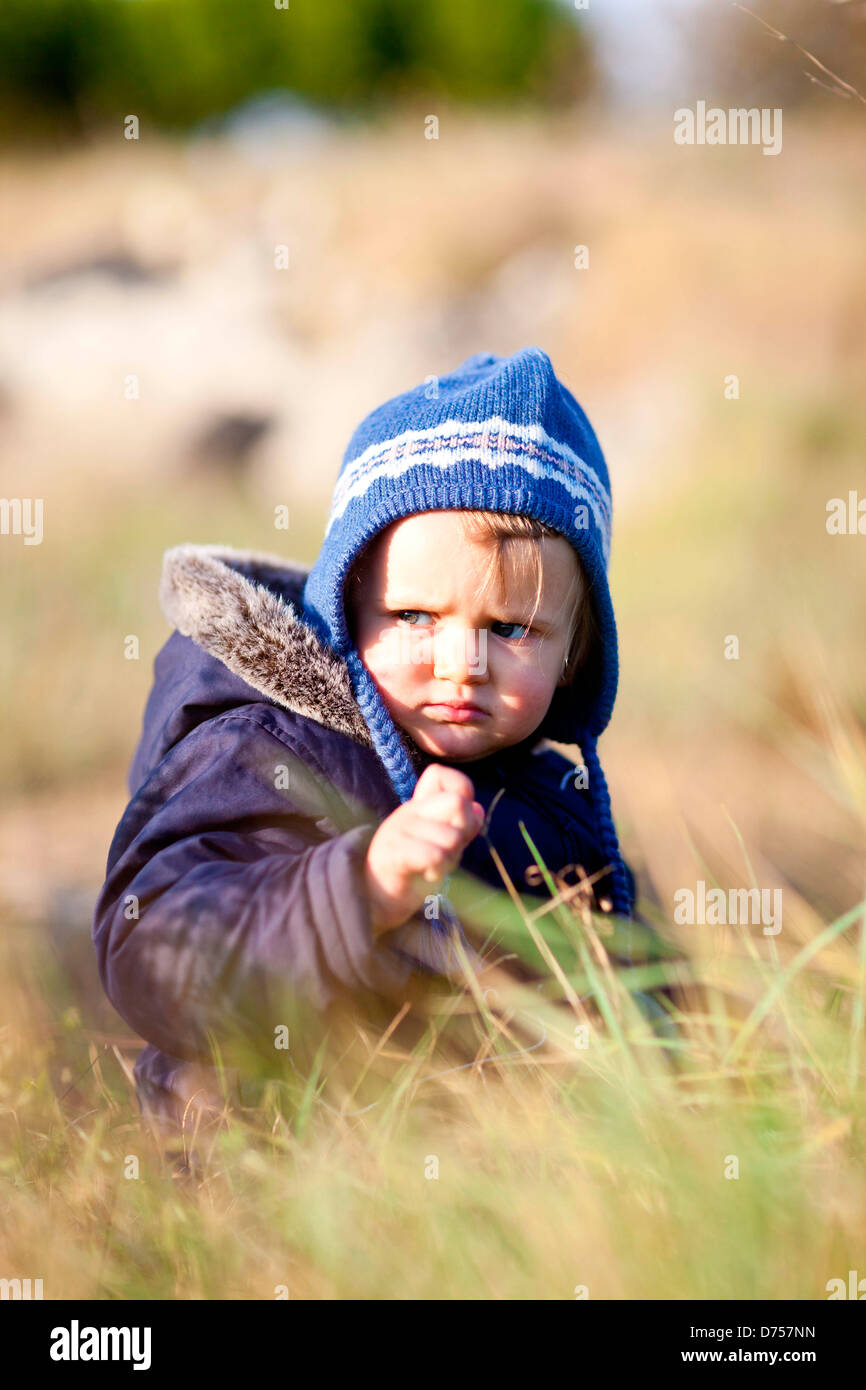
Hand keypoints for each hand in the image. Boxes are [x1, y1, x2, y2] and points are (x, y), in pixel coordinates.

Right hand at [363, 763, 484, 936]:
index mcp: (421, 803)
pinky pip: (433, 855)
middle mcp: (409, 810)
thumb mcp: (444, 844)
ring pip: (451, 837)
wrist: (376, 899)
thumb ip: (462, 825)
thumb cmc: (413, 870)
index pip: (440, 773)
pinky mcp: (392, 853)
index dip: (462, 793)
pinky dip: (437, 869)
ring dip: (449, 859)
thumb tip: (478, 809)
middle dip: (463, 832)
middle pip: (457, 802)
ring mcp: (398, 829)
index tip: (456, 822)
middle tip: (447, 850)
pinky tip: (426, 873)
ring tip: (433, 867)